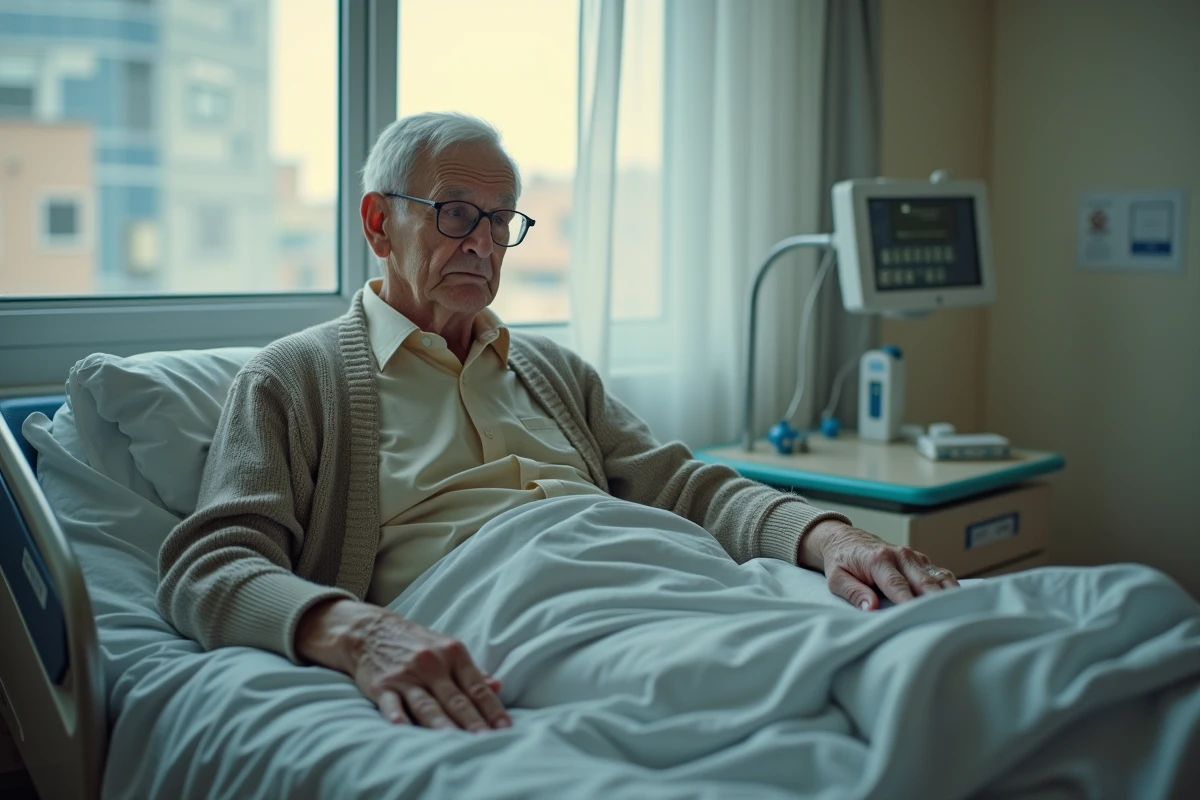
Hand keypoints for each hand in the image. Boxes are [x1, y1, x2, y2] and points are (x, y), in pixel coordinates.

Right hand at [296, 598, 511, 731]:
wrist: (371, 630)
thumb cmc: (416, 643)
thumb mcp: (448, 649)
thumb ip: (473, 671)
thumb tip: (498, 686)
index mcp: (454, 653)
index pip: (477, 687)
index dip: (492, 709)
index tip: (505, 729)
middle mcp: (432, 663)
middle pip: (456, 699)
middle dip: (473, 723)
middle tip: (487, 743)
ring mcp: (407, 675)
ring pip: (427, 704)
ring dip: (442, 724)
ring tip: (455, 742)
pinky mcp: (383, 685)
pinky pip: (391, 703)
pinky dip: (397, 716)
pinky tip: (403, 729)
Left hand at [799, 520, 958, 609]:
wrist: (843, 538)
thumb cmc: (840, 561)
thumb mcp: (836, 578)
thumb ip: (853, 592)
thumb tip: (870, 608)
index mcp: (878, 559)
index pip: (897, 585)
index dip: (908, 602)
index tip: (918, 617)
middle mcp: (899, 555)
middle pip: (923, 581)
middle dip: (935, 600)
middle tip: (948, 618)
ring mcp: (912, 556)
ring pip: (937, 576)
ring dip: (948, 594)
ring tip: (961, 611)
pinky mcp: (920, 560)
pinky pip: (939, 574)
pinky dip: (949, 587)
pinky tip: (959, 602)